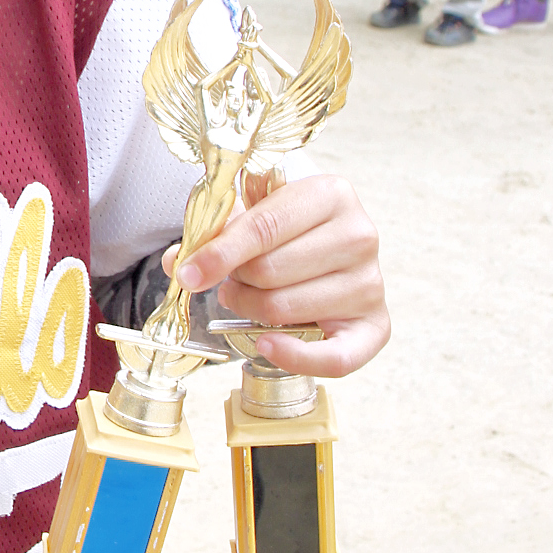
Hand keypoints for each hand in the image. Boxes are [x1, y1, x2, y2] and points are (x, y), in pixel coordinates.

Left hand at [167, 171, 388, 380]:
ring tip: (251, 297)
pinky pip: (333, 358)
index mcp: (331, 194)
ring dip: (252, 309)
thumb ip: (216, 234)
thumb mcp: (255, 217)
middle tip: (232, 280)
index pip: (265, 227)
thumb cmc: (289, 232)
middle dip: (237, 280)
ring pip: (285, 308)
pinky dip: (294, 356)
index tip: (189, 274)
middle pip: (271, 271)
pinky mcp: (375, 326)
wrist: (331, 248)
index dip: (220, 253)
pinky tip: (267, 343)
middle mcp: (360, 235)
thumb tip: (177, 262)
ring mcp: (370, 283)